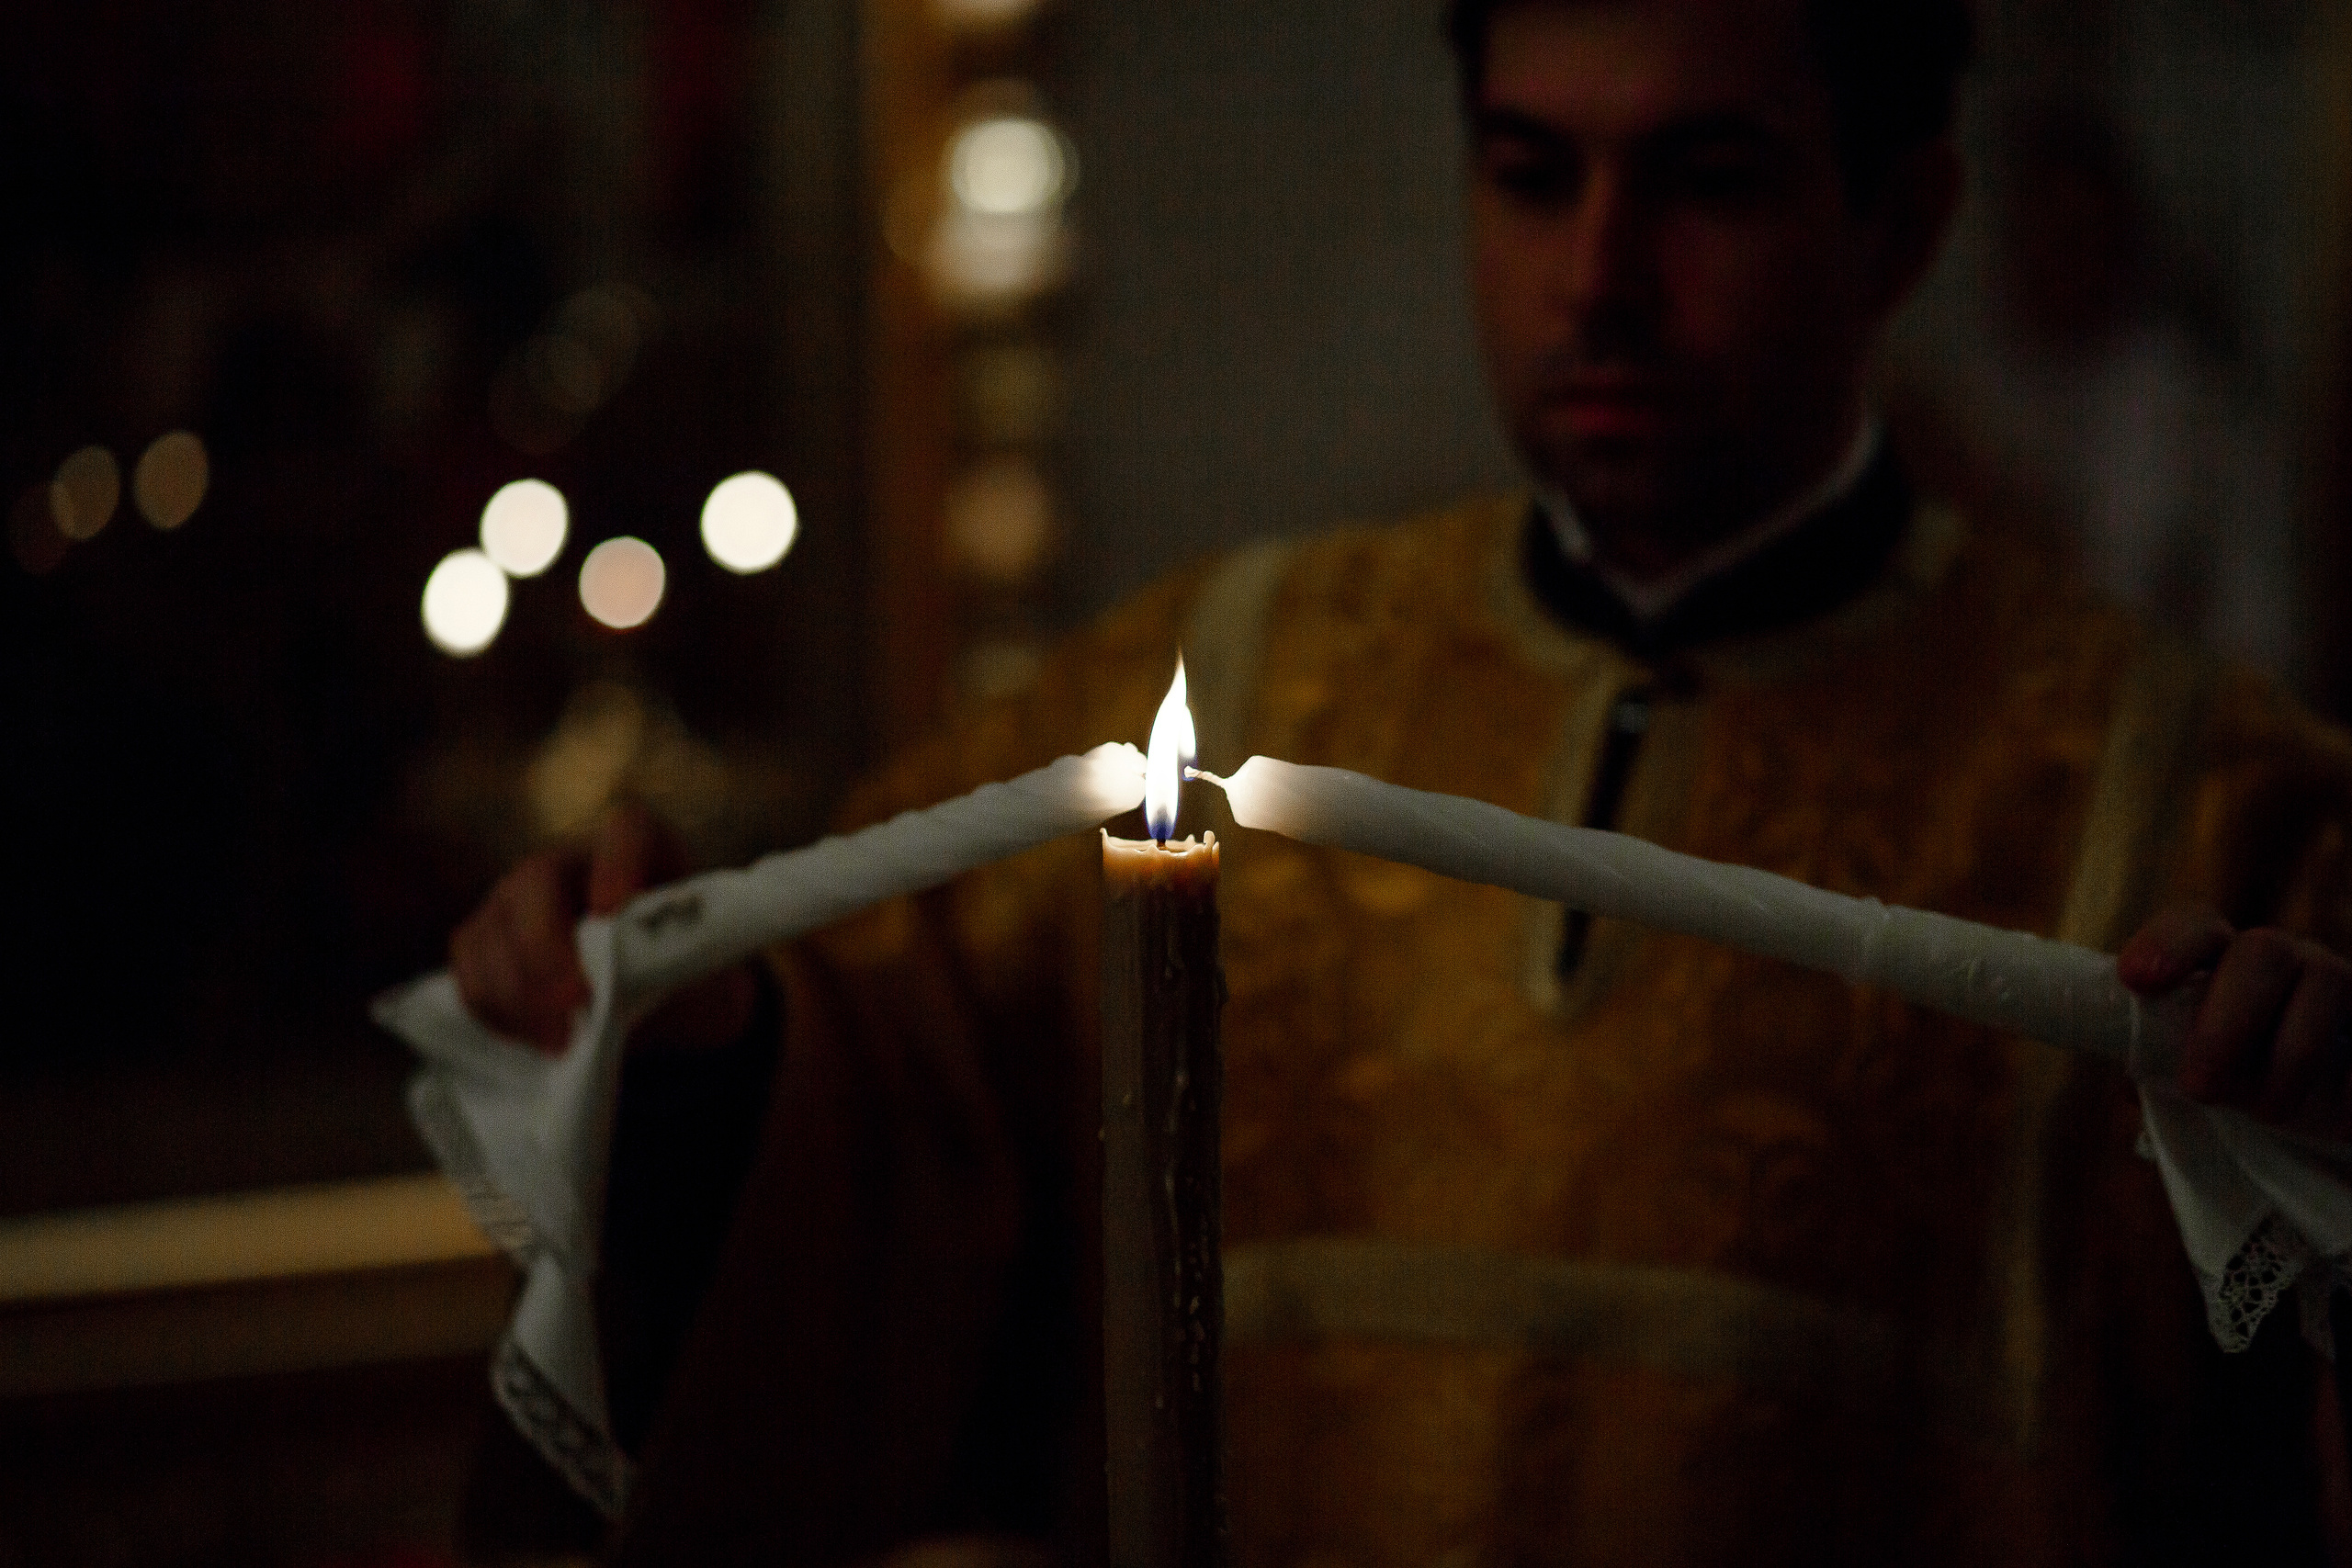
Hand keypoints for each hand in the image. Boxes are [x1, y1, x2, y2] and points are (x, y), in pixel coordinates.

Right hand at [450, 802, 757, 1055]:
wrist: (660, 1002)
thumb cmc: (686, 975)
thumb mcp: (709, 976)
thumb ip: (689, 971)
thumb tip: (659, 980)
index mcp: (641, 850)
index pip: (628, 830)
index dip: (617, 863)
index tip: (613, 908)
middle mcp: (572, 863)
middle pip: (536, 880)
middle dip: (546, 947)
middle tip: (573, 1002)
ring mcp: (519, 899)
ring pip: (491, 930)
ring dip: (517, 992)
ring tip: (560, 1042)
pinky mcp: (487, 942)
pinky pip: (469, 969)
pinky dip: (495, 1009)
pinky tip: (533, 1039)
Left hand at [2119, 903, 2351, 1139]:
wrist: (2307, 1096)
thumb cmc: (2231, 1071)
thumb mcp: (2186, 1059)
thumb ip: (2157, 1052)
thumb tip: (2116, 1078)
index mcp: (2223, 953)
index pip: (2194, 924)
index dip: (2168, 943)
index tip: (2136, 979)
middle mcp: (2283, 956)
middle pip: (2261, 951)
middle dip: (2226, 1024)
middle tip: (2199, 1089)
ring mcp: (2339, 981)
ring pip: (2328, 982)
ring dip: (2291, 1056)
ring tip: (2266, 1113)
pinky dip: (2351, 1081)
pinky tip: (2339, 1116)